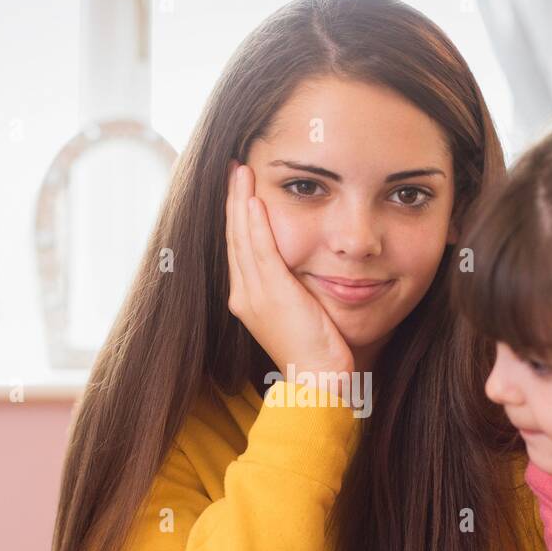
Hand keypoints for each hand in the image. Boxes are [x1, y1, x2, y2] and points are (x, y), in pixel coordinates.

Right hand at [224, 161, 353, 384]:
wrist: (317, 382)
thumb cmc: (317, 354)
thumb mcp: (300, 313)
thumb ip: (294, 289)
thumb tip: (302, 269)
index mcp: (248, 300)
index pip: (239, 249)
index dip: (237, 216)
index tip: (240, 189)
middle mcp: (243, 296)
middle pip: (234, 238)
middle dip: (233, 200)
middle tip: (235, 168)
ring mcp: (254, 296)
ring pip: (242, 238)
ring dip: (240, 201)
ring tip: (241, 171)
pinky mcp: (272, 295)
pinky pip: (259, 251)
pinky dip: (253, 224)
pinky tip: (252, 200)